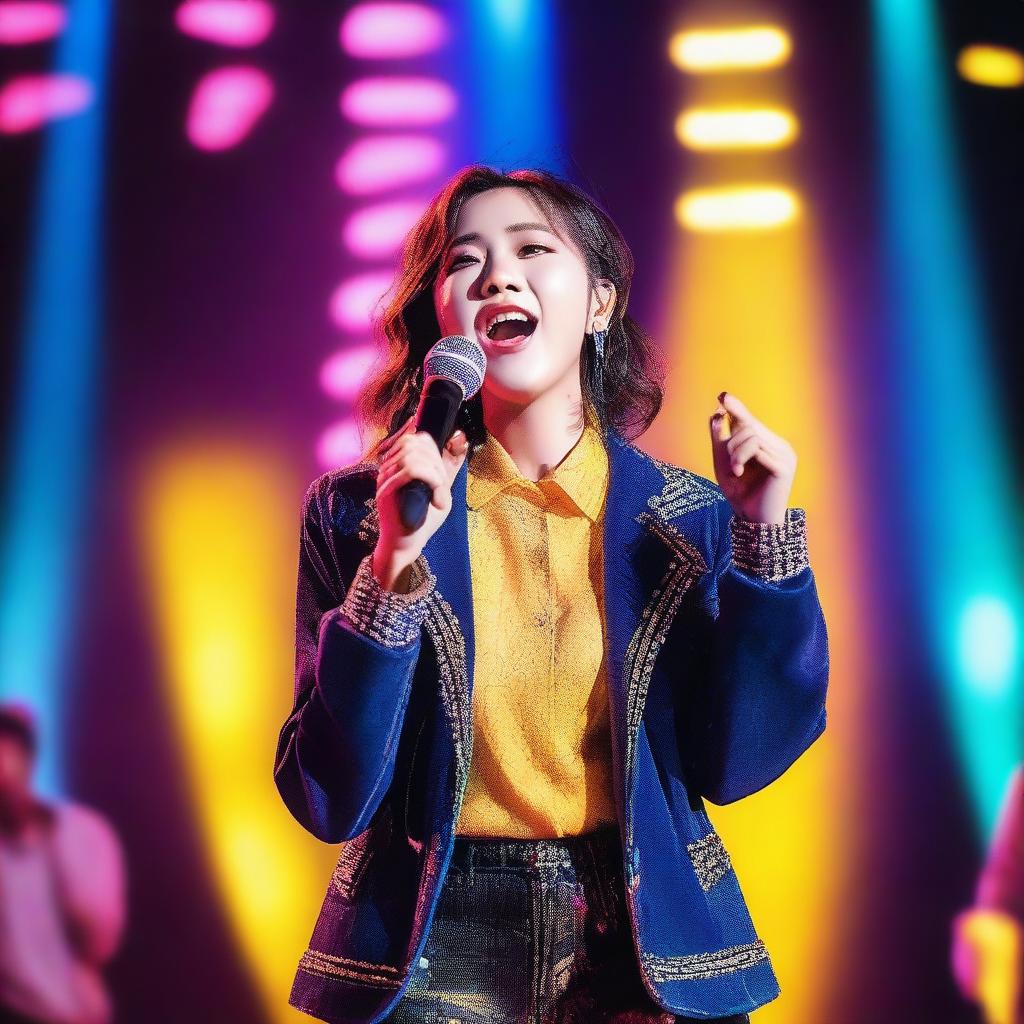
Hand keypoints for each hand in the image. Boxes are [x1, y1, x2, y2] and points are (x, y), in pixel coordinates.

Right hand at [374, 414, 468, 578]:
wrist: (406, 545)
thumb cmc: (423, 519)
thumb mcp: (442, 488)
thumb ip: (449, 464)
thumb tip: (461, 436)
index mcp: (399, 465)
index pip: (414, 438)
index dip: (432, 448)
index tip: (440, 472)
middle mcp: (389, 469)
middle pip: (414, 443)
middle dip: (435, 460)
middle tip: (440, 483)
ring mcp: (385, 479)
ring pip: (413, 455)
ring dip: (433, 470)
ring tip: (438, 489)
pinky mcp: (386, 491)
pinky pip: (410, 471)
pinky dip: (430, 478)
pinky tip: (435, 490)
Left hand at [709, 391, 795, 524]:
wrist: (751, 520)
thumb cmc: (740, 492)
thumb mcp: (723, 462)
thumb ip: (721, 439)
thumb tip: (717, 413)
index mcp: (768, 443)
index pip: (751, 421)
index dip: (737, 408)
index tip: (722, 396)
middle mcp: (779, 446)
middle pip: (750, 426)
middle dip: (732, 442)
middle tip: (730, 464)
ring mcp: (785, 456)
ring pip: (753, 436)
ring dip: (735, 452)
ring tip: (734, 470)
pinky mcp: (784, 468)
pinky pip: (759, 450)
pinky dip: (742, 458)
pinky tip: (739, 472)